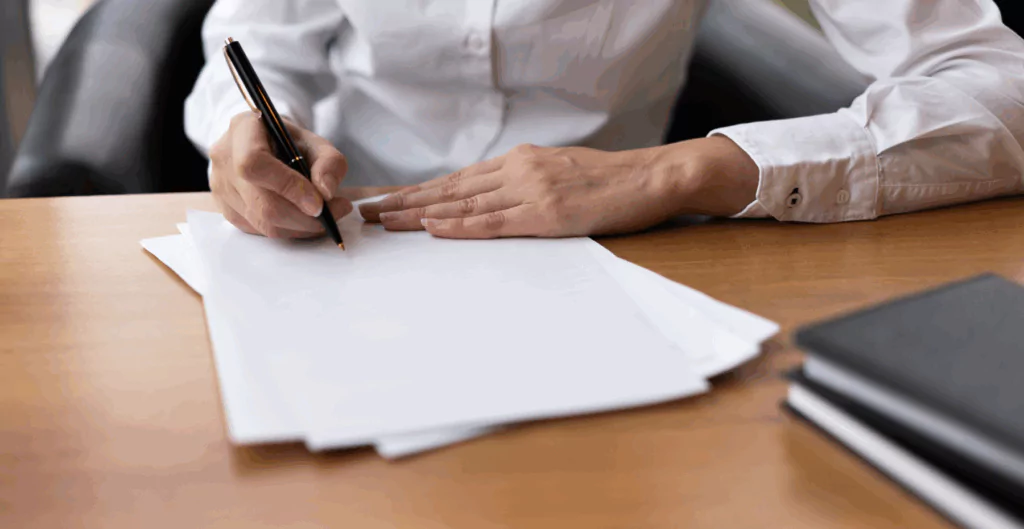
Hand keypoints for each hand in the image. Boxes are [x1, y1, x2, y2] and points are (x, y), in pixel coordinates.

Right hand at [209, 112, 352, 237]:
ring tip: (326, 217)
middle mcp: (224, 159)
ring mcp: (220, 187)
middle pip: (261, 203)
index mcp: (242, 130)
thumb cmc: (289, 142)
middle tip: (334, 214)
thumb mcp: (315, 142)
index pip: (255, 164)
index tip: (319, 203)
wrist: (264, 145)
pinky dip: (289, 230)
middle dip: (303, 217)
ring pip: (262, 222)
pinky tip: (305, 220)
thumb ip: (329, 163)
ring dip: (300, 227)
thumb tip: (326, 192)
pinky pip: (259, 230)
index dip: (288, 187)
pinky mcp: (226, 210)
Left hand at [359, 138, 758, 237]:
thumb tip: (490, 201)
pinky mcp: (548, 213)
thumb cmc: (609, 182)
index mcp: (518, 162)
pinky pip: (496, 222)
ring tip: (384, 222)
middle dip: (403, 200)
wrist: (652, 177)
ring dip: (419, 214)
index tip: (383, 199)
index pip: (455, 180)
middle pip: (448, 188)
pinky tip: (433, 228)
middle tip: (364, 210)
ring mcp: (531, 190)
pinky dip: (460, 226)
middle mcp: (517, 170)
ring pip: (463, 204)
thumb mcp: (559, 173)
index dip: (416, 191)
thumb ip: (523, 184)